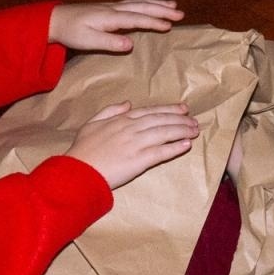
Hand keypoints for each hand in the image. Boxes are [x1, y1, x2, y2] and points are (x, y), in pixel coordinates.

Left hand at [49, 0, 182, 53]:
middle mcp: (114, 8)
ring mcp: (112, 6)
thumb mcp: (88, 41)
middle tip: (181, 14)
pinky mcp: (110, 8)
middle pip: (142, 7)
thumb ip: (110, 42)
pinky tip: (151, 6)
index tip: (169, 26)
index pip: (136, 19)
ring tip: (173, 6)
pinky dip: (146, 4)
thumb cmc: (71, 32)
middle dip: (162, 10)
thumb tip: (131, 44)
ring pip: (139, 3)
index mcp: (110, 17)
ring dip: (157, 4)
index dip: (153, 22)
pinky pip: (133, 4)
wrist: (56, 19)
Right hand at [66, 102, 197, 188]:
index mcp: (121, 120)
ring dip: (182, 131)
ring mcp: (136, 144)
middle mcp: (131, 128)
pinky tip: (186, 145)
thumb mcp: (92, 123)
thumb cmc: (82, 150)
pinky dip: (175, 148)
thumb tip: (128, 104)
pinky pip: (162, 152)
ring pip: (165, 133)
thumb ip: (110, 111)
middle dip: (180, 119)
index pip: (150, 111)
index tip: (183, 108)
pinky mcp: (139, 160)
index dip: (168, 109)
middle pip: (161, 120)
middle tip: (194, 121)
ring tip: (195, 131)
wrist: (79, 171)